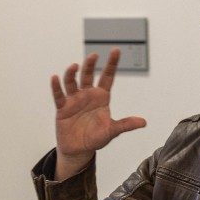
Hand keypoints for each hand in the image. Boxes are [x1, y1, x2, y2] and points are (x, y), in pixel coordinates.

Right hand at [51, 49, 145, 179]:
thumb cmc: (96, 138)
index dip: (112, 64)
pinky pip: (59, 95)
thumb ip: (126, 124)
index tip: (116, 50)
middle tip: (94, 55)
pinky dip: (56, 86)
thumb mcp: (112, 131)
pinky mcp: (63, 107)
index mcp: (101, 97)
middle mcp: (87, 95)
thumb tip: (144, 122)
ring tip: (75, 66)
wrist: (79, 150)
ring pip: (72, 82)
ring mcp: (74, 100)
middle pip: (88, 75)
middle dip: (90, 64)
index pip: (107, 76)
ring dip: (72, 73)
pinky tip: (55, 78)